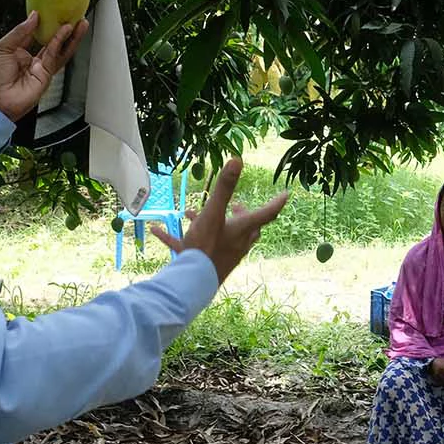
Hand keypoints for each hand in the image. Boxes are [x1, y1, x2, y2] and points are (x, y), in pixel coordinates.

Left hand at [0, 12, 85, 120]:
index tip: (53, 11)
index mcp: (19, 52)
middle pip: (52, 42)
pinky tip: (66, 32)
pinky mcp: (46, 75)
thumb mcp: (2, 47)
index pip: (36, 34)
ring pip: (59, 49)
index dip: (46, 24)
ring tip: (79, 23)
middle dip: (65, 30)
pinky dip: (61, 43)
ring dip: (70, 36)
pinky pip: (55, 56)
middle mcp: (32, 60)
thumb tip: (33, 17)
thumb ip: (19, 32)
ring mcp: (41, 68)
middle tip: (74, 17)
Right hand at [149, 158, 287, 284]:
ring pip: (220, 236)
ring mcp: (222, 255)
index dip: (276, 203)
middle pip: (247, 228)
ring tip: (190, 213)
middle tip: (237, 205)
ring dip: (208, 223)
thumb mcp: (213, 213)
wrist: (192, 283)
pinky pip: (192, 246)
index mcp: (242, 230)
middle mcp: (237, 243)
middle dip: (242, 215)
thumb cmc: (206, 246)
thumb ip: (224, 188)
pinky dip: (178, 237)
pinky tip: (157, 230)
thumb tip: (237, 160)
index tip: (286, 195)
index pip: (266, 214)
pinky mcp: (204, 263)